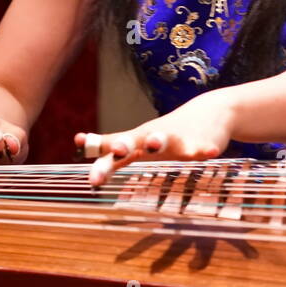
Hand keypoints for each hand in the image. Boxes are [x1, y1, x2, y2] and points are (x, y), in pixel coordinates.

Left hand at [74, 91, 234, 187]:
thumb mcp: (137, 137)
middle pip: (138, 140)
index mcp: (138, 140)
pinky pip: (202, 147)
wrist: (208, 112)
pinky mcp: (201, 142)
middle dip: (127, 144)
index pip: (116, 151)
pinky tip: (207, 153)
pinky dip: (204, 149)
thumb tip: (77, 140)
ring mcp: (178, 138)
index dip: (104, 164)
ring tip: (154, 144)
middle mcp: (154, 137)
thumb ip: (108, 142)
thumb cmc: (165, 132)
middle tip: (118, 149)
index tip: (91, 175)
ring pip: (168, 140)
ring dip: (159, 141)